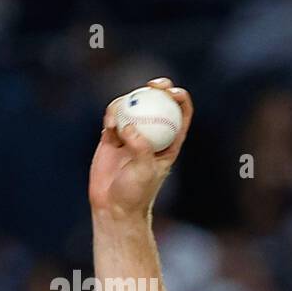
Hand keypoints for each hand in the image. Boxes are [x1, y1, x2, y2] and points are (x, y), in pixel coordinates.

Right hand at [89, 77, 192, 220]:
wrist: (114, 206)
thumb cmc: (136, 192)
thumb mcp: (144, 170)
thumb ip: (140, 147)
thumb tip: (129, 127)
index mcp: (170, 143)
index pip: (181, 115)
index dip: (179, 98)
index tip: (172, 91)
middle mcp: (152, 135)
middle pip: (158, 104)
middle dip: (157, 89)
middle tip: (153, 85)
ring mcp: (132, 134)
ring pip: (133, 106)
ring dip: (129, 102)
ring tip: (121, 117)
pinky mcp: (112, 136)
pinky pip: (114, 116)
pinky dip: (112, 114)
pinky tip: (110, 124)